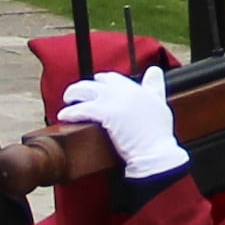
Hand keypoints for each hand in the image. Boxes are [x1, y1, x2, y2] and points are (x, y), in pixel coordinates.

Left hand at [62, 68, 185, 182]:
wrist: (155, 153)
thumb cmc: (158, 135)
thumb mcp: (161, 104)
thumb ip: (154, 86)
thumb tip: (154, 70)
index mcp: (137, 87)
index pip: (113, 78)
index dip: (102, 83)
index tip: (97, 90)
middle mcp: (125, 90)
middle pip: (97, 81)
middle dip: (86, 87)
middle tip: (77, 95)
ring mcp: (114, 100)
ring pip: (85, 89)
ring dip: (73, 94)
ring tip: (67, 101)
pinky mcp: (105, 113)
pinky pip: (81, 108)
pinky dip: (70, 112)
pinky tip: (64, 116)